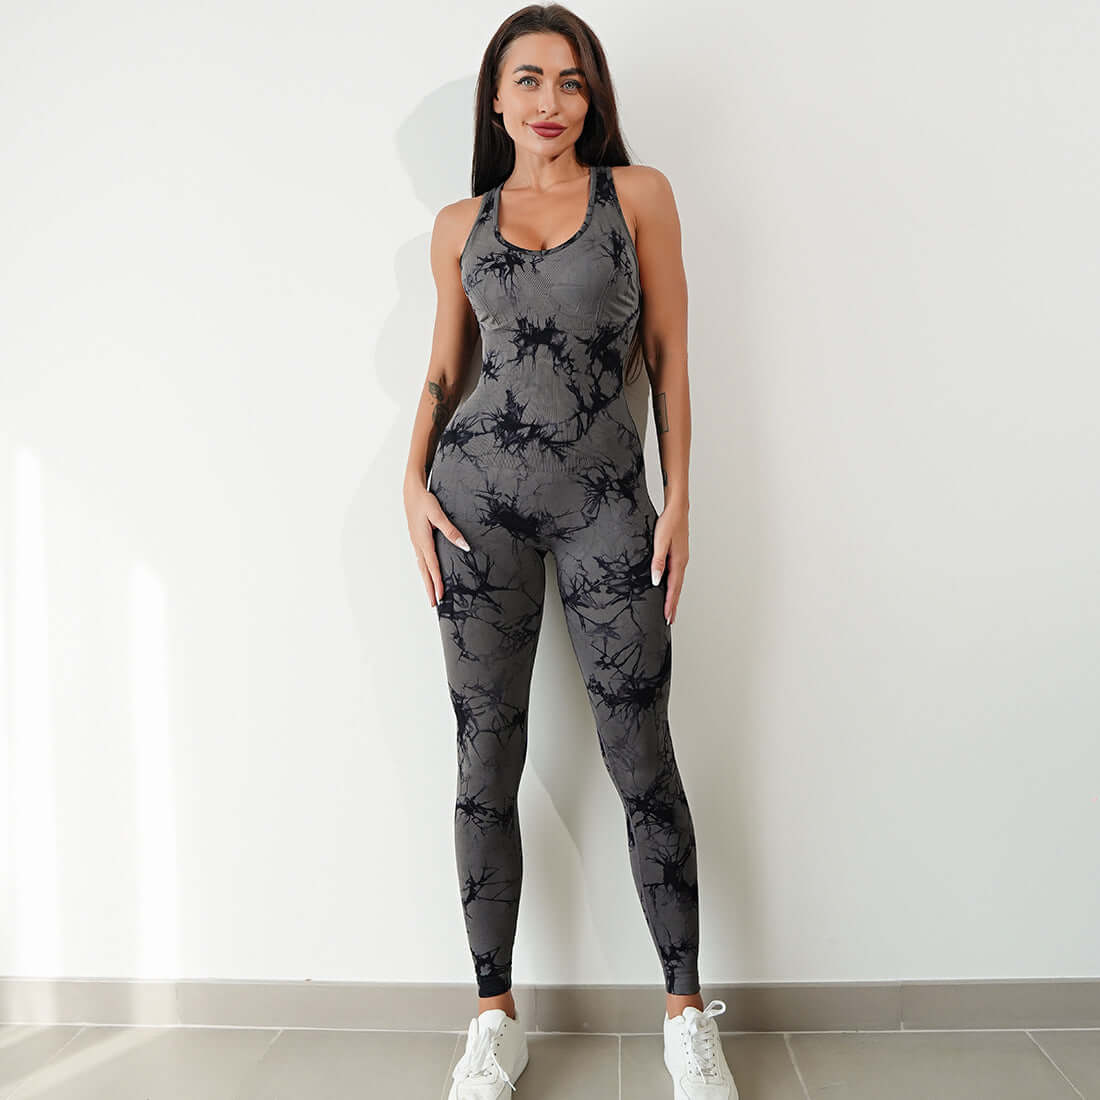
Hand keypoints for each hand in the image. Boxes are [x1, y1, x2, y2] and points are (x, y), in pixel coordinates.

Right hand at [404, 481, 470, 607]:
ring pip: (421, 567)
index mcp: (423, 540)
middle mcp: (418, 544)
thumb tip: (464, 546)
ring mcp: (416, 542)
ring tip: (431, 594)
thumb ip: (451, 531)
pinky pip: (421, 560)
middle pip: (424, 571)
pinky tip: (428, 574)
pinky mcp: (417, 539)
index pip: (432, 566)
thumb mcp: (438, 514)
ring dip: (427, 581)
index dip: (437, 582)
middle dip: (429, 588)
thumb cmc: (424, 501)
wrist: (411, 491)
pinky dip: (424, 570)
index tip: (441, 596)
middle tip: (434, 604)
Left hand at [650, 501, 687, 624]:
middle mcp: (682, 562)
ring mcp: (681, 559)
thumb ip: (658, 561)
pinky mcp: (679, 555)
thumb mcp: (660, 542)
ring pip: (677, 583)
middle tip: (669, 620)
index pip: (673, 588)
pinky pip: (676, 575)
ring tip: (670, 609)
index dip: (669, 604)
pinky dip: (674, 586)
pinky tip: (669, 588)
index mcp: (678, 562)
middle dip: (673, 605)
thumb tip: (656, 580)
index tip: (667, 617)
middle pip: (677, 589)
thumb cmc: (669, 523)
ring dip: (673, 597)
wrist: (677, 509)